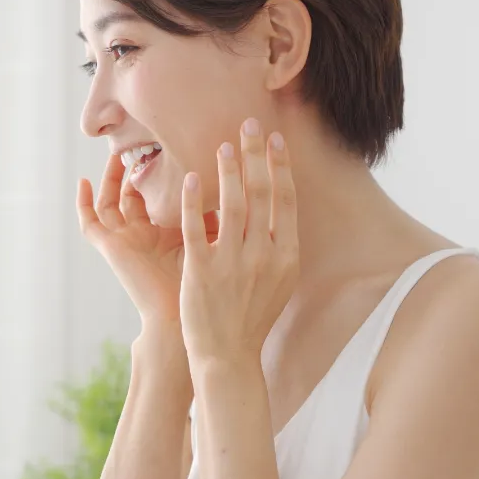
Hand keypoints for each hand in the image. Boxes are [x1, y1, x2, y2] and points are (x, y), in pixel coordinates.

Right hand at [78, 152, 218, 323]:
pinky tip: (82, 182)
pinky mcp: (110, 248)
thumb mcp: (209, 241)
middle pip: (129, 196)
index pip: (155, 198)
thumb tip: (232, 181)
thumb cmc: (204, 288)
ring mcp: (123, 241)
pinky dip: (83, 203)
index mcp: (163, 235)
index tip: (166, 150)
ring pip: (108, 203)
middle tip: (139, 145)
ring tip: (115, 155)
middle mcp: (141, 236)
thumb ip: (213, 214)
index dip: (156, 176)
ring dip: (109, 179)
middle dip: (131, 171)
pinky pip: (89, 223)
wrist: (184, 316)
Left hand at [178, 119, 299, 362]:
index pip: (286, 200)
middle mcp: (264, 255)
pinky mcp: (202, 271)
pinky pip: (197, 228)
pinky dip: (195, 202)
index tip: (274, 139)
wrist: (228, 355)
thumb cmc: (253, 316)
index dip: (280, 166)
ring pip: (231, 205)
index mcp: (287, 255)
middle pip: (262, 194)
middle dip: (255, 155)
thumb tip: (282, 208)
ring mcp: (233, 263)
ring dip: (227, 170)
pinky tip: (191, 179)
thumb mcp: (279, 281)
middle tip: (247, 123)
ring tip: (221, 144)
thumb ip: (280, 245)